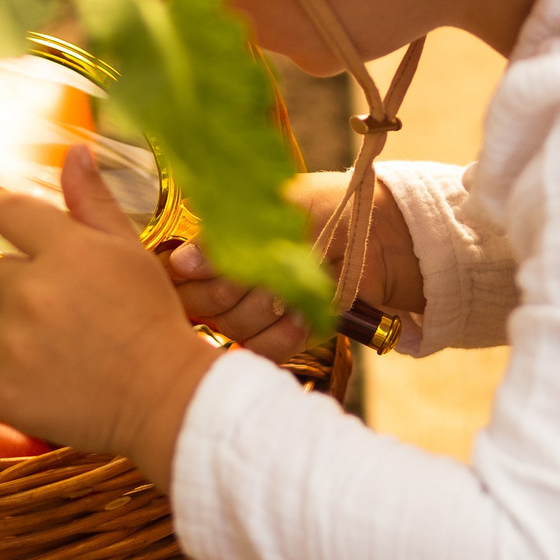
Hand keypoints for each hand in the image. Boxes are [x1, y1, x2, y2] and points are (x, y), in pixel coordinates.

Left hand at [0, 146, 221, 487]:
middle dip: (19, 292)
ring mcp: (13, 344)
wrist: (168, 400)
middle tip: (61, 317)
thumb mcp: (131, 253)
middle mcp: (32, 291)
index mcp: (66, 249)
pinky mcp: (1, 392)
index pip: (6, 212)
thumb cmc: (154, 323)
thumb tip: (74, 151)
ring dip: (6, 338)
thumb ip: (93, 204)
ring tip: (54, 355)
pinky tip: (32, 385)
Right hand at [168, 173, 423, 358]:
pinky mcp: (283, 336)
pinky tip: (300, 317)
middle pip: (202, 306)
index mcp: (217, 242)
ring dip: (264, 310)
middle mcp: (228, 279)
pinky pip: (264, 351)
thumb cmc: (324, 208)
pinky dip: (282, 336)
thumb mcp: (271, 211)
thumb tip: (179, 265)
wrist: (382, 234)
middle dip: (232, 289)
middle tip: (263, 271)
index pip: (177, 274)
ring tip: (290, 290)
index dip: (192, 277)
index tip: (209, 267)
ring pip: (234, 328)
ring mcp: (255, 310)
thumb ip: (223, 238)